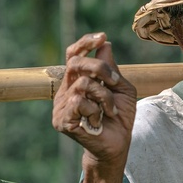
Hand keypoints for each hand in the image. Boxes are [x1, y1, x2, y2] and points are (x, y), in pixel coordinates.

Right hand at [53, 33, 136, 167]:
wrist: (117, 145)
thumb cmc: (119, 117)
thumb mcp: (121, 89)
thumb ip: (112, 68)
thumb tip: (105, 43)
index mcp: (78, 80)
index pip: (74, 55)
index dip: (85, 43)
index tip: (102, 37)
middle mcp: (67, 90)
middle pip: (76, 63)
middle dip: (99, 68)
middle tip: (114, 82)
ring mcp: (61, 105)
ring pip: (83, 84)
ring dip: (104, 96)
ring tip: (110, 110)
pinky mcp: (62, 119)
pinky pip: (79, 102)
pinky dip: (96, 110)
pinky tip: (99, 121)